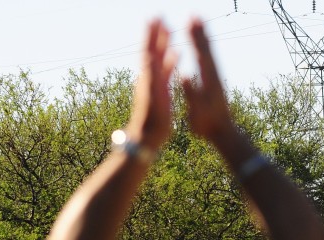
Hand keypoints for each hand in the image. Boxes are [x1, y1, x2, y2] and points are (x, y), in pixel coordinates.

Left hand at [125, 20, 176, 149]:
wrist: (147, 138)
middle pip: (152, 49)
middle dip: (157, 33)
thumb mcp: (153, 98)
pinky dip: (170, 60)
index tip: (156, 17)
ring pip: (159, 57)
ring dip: (164, 43)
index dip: (152, 34)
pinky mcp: (160, 89)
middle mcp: (149, 76)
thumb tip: (149, 56)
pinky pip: (166, 70)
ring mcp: (154, 82)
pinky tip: (177, 54)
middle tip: (161, 17)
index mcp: (148, 77)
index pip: (149, 50)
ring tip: (169, 29)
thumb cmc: (152, 121)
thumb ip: (151, 76)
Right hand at [182, 19, 238, 146]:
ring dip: (203, 35)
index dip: (195, 39)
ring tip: (198, 19)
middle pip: (206, 49)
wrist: (224, 132)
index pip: (201, 56)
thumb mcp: (197, 111)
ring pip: (209, 52)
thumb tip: (185, 75)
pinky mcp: (216, 80)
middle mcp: (214, 76)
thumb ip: (192, 94)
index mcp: (209, 82)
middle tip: (194, 14)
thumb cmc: (208, 125)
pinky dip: (205, 46)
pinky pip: (210, 59)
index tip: (189, 24)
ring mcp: (216, 77)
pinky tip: (201, 39)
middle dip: (199, 32)